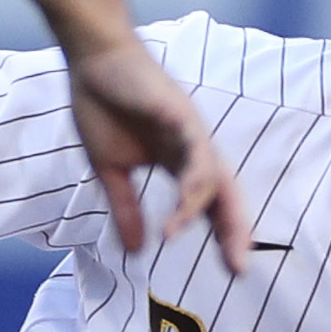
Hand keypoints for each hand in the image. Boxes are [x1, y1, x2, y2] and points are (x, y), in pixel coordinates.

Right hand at [64, 38, 253, 271]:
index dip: (224, 236)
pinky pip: (195, 153)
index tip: (232, 271)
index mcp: (179, 162)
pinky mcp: (180, 114)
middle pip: (226, 196)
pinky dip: (192, 181)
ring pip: (213, 178)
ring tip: (179, 237)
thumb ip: (126, 209)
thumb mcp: (110, 171)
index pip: (210, 206)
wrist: (91, 59)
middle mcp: (193, 150)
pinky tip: (184, 205)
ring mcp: (190, 132)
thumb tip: (136, 251)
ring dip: (205, 211)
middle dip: (235, 232)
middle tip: (239, 269)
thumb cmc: (102, 105)